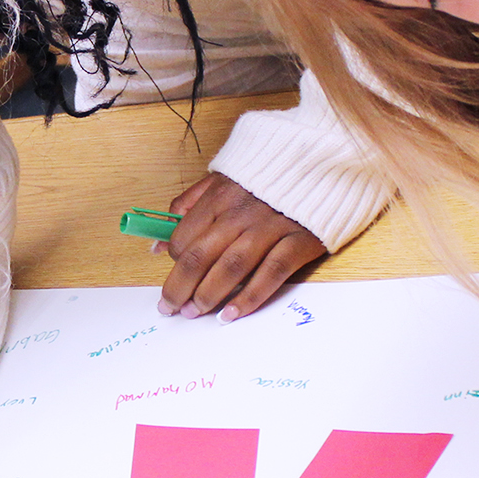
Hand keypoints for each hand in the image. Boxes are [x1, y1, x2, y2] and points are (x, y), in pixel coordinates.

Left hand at [156, 173, 325, 322]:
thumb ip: (188, 206)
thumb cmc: (265, 178)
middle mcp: (241, 211)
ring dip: (208, 295)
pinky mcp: (299, 240)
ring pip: (231, 267)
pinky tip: (231, 314)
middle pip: (200, 256)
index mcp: (219, 195)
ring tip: (195, 313)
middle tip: (170, 308)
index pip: (184, 235)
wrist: (321, 163)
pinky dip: (249, 297)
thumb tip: (157, 243)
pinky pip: (271, 272)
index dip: (172, 262)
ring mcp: (271, 226)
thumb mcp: (222, 179)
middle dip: (180, 287)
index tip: (171, 279)